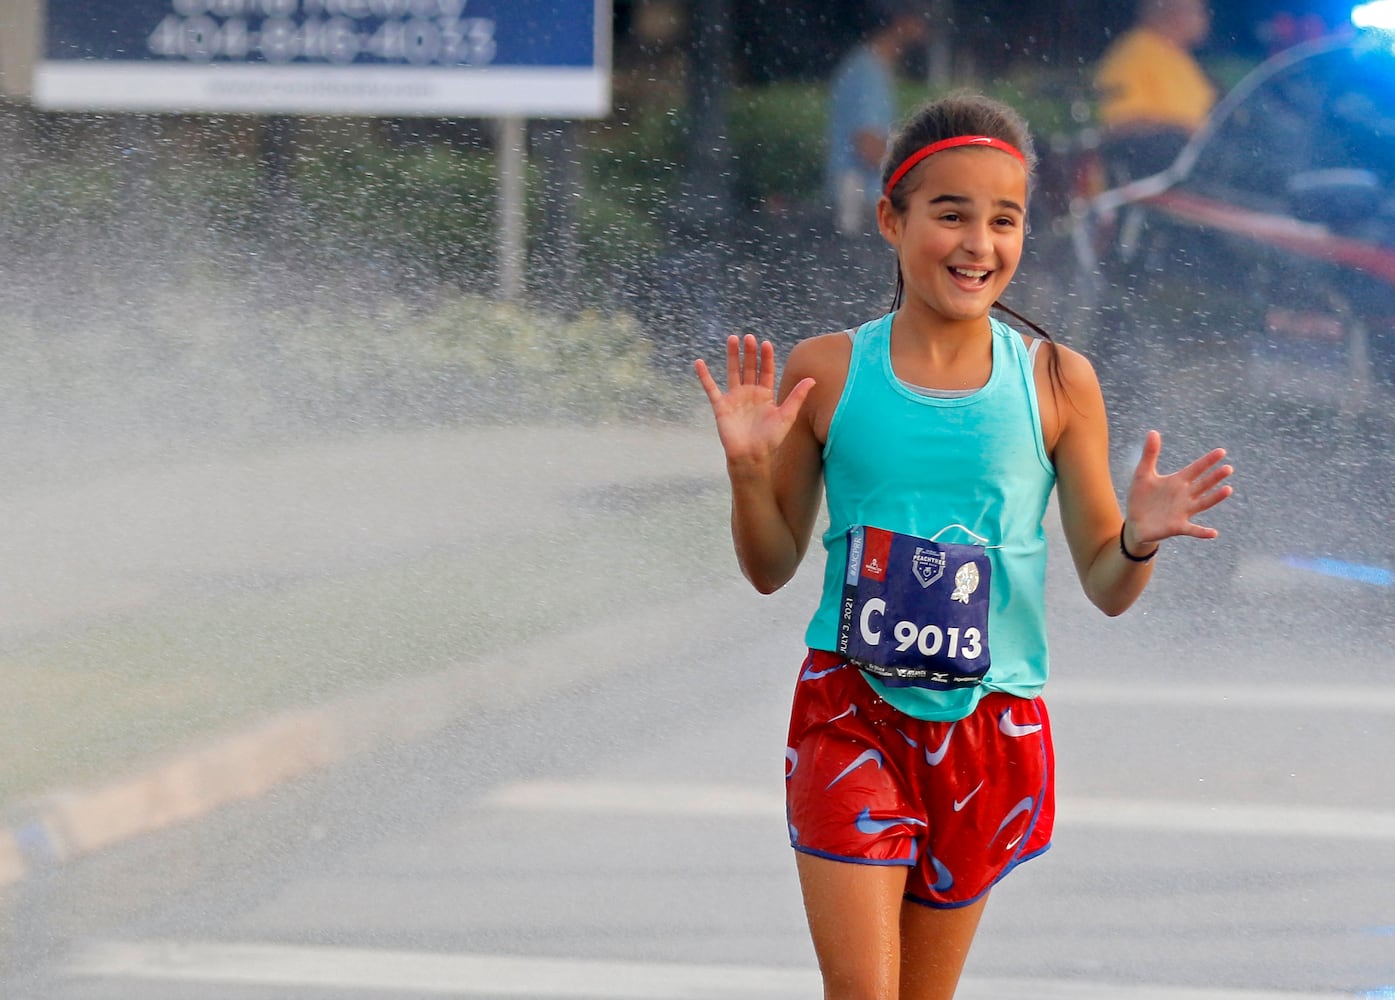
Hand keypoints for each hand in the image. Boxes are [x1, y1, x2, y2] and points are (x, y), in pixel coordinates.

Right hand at [694, 334, 814, 469]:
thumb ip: (797, 397)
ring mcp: (735, 398)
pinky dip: (704, 376)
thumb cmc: (770, 439)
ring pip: (733, 372)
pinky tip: (699, 363)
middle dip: (750, 352)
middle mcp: (750, 393)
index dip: (766, 357)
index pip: (766, 371)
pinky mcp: (721, 406)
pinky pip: (711, 388)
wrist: (751, 455)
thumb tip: (812, 379)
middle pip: (749, 367)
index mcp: (765, 395)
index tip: (766, 343)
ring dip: (732, 356)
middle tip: (749, 336)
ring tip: (732, 339)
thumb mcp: (787, 416)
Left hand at [1124, 430, 1233, 546]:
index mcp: (1177, 481)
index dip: (1207, 461)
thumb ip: (1149, 454)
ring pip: (1202, 503)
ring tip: (1228, 490)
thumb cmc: (1141, 498)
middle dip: (1214, 477)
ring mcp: (1183, 511)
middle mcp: (1184, 495)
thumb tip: (1152, 431)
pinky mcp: (1178, 527)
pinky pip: (1193, 530)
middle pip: (1203, 484)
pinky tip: (1213, 533)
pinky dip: (1202, 532)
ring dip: (1215, 498)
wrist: (1135, 523)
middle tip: (1228, 468)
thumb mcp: (1142, 474)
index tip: (1221, 451)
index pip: (1196, 469)